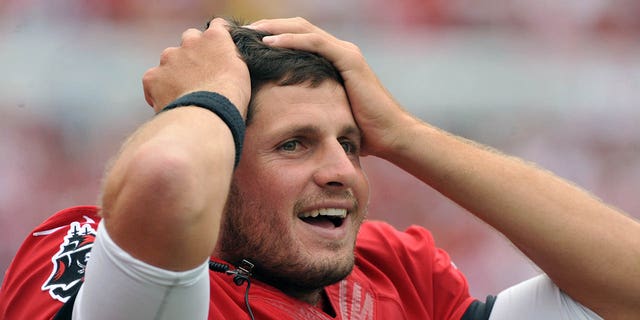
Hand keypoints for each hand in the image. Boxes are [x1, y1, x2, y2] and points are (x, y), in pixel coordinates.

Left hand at [142, 18, 250, 115]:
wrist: (208, 115)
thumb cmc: (231, 97)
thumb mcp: (242, 72)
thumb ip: (232, 57)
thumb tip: (226, 58)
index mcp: (215, 38)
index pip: (217, 26)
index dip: (217, 40)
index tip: (218, 50)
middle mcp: (190, 42)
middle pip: (190, 39)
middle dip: (193, 53)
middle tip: (201, 75)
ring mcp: (169, 58)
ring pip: (170, 59)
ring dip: (176, 71)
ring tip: (185, 93)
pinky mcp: (153, 76)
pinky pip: (153, 79)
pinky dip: (159, 89)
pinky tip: (170, 101)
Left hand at [249, 17, 419, 156]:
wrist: (391, 135)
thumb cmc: (362, 131)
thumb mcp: (328, 113)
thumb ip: (312, 105)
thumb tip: (288, 117)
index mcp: (333, 60)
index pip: (298, 39)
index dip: (273, 36)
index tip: (248, 43)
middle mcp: (339, 50)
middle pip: (297, 28)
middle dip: (268, 27)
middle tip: (242, 32)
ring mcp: (345, 52)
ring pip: (303, 29)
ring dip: (274, 28)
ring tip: (250, 32)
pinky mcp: (349, 59)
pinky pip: (315, 43)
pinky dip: (291, 40)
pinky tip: (270, 42)